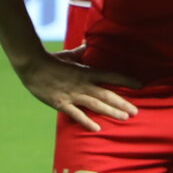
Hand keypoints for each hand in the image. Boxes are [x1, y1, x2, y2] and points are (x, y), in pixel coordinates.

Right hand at [14, 55, 139, 130]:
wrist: (32, 65)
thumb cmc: (51, 59)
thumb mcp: (69, 54)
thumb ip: (81, 52)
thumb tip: (89, 43)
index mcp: (87, 71)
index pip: (111, 76)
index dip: (126, 80)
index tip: (140, 85)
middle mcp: (83, 84)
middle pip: (107, 94)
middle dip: (122, 103)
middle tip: (136, 112)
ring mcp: (73, 94)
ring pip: (96, 105)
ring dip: (111, 112)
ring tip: (125, 118)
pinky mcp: (61, 103)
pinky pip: (76, 114)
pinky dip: (87, 121)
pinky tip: (97, 129)